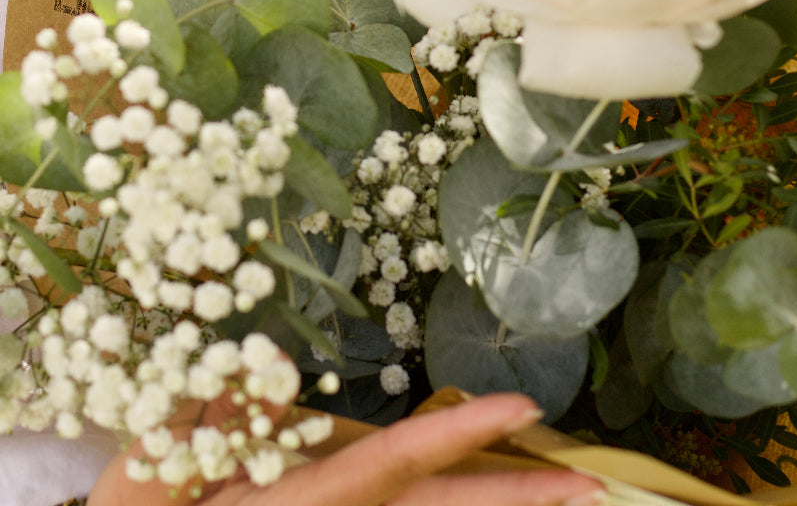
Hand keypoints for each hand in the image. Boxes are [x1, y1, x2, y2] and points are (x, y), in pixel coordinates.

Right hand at [87, 393, 604, 505]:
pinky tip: (466, 487)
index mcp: (297, 504)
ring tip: (562, 488)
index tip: (521, 409)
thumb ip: (203, 417)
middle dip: (517, 499)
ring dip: (493, 503)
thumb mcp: (148, 474)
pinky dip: (441, 503)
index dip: (460, 434)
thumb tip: (263, 362)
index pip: (393, 463)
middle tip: (591, 485)